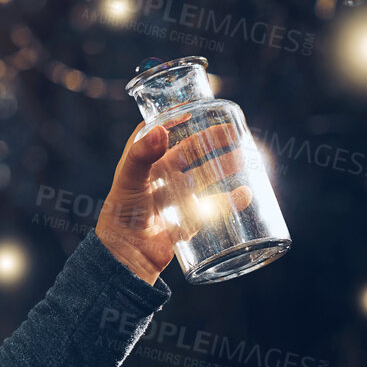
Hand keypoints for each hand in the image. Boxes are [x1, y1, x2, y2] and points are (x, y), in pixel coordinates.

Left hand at [95, 117, 261, 285]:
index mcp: (144, 164)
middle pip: (189, 153)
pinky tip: (245, 194)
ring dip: (224, 167)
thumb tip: (162, 130)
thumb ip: (142, 155)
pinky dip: (230, 200)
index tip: (196, 110)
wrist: (127, 256)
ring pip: (205, 177)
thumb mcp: (129, 180)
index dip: (176, 121)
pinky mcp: (187, 219)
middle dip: (210, 142)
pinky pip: (212, 207)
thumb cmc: (122, 214)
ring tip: (244, 158)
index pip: (160, 134)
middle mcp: (160, 178)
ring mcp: (175, 199)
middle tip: (232, 133)